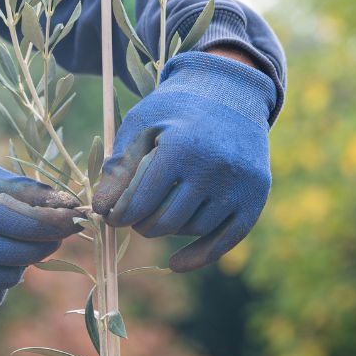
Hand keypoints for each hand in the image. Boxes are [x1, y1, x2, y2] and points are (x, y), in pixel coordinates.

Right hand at [0, 160, 80, 312]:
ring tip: (2, 243)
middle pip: (27, 253)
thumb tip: (68, 203)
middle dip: (46, 242)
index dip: (59, 223)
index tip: (77, 219)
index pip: (29, 224)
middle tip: (52, 232)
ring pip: (13, 277)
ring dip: (19, 261)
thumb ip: (25, 189)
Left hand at [93, 51, 275, 271]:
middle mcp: (215, 168)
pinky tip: (175, 264)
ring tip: (157, 213)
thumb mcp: (142, 124)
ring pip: (192, 230)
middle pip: (165, 222)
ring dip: (169, 229)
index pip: (140, 202)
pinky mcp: (256, 196)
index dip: (118, 215)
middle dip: (141, 224)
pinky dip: (199, 256)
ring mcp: (239, 185)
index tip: (108, 215)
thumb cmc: (177, 108)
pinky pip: (226, 240)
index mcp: (182, 148)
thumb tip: (99, 209)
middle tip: (132, 215)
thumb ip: (120, 166)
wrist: (231, 91)